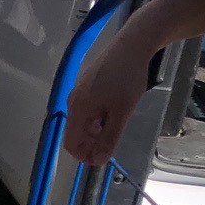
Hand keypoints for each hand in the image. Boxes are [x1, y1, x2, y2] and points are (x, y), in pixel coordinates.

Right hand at [64, 41, 151, 166]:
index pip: (71, 144)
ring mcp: (79, 90)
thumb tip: (98, 161)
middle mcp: (73, 101)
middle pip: (75, 132)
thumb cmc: (127, 79)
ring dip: (95, 129)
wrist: (133, 43)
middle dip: (91, 142)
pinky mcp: (87, 82)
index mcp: (78, 110)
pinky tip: (113, 107)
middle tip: (113, 140)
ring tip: (116, 122)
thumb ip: (109, 138)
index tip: (103, 156)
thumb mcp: (121, 112)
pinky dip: (96, 115)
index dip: (84, 155)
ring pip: (82, 120)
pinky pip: (86, 107)